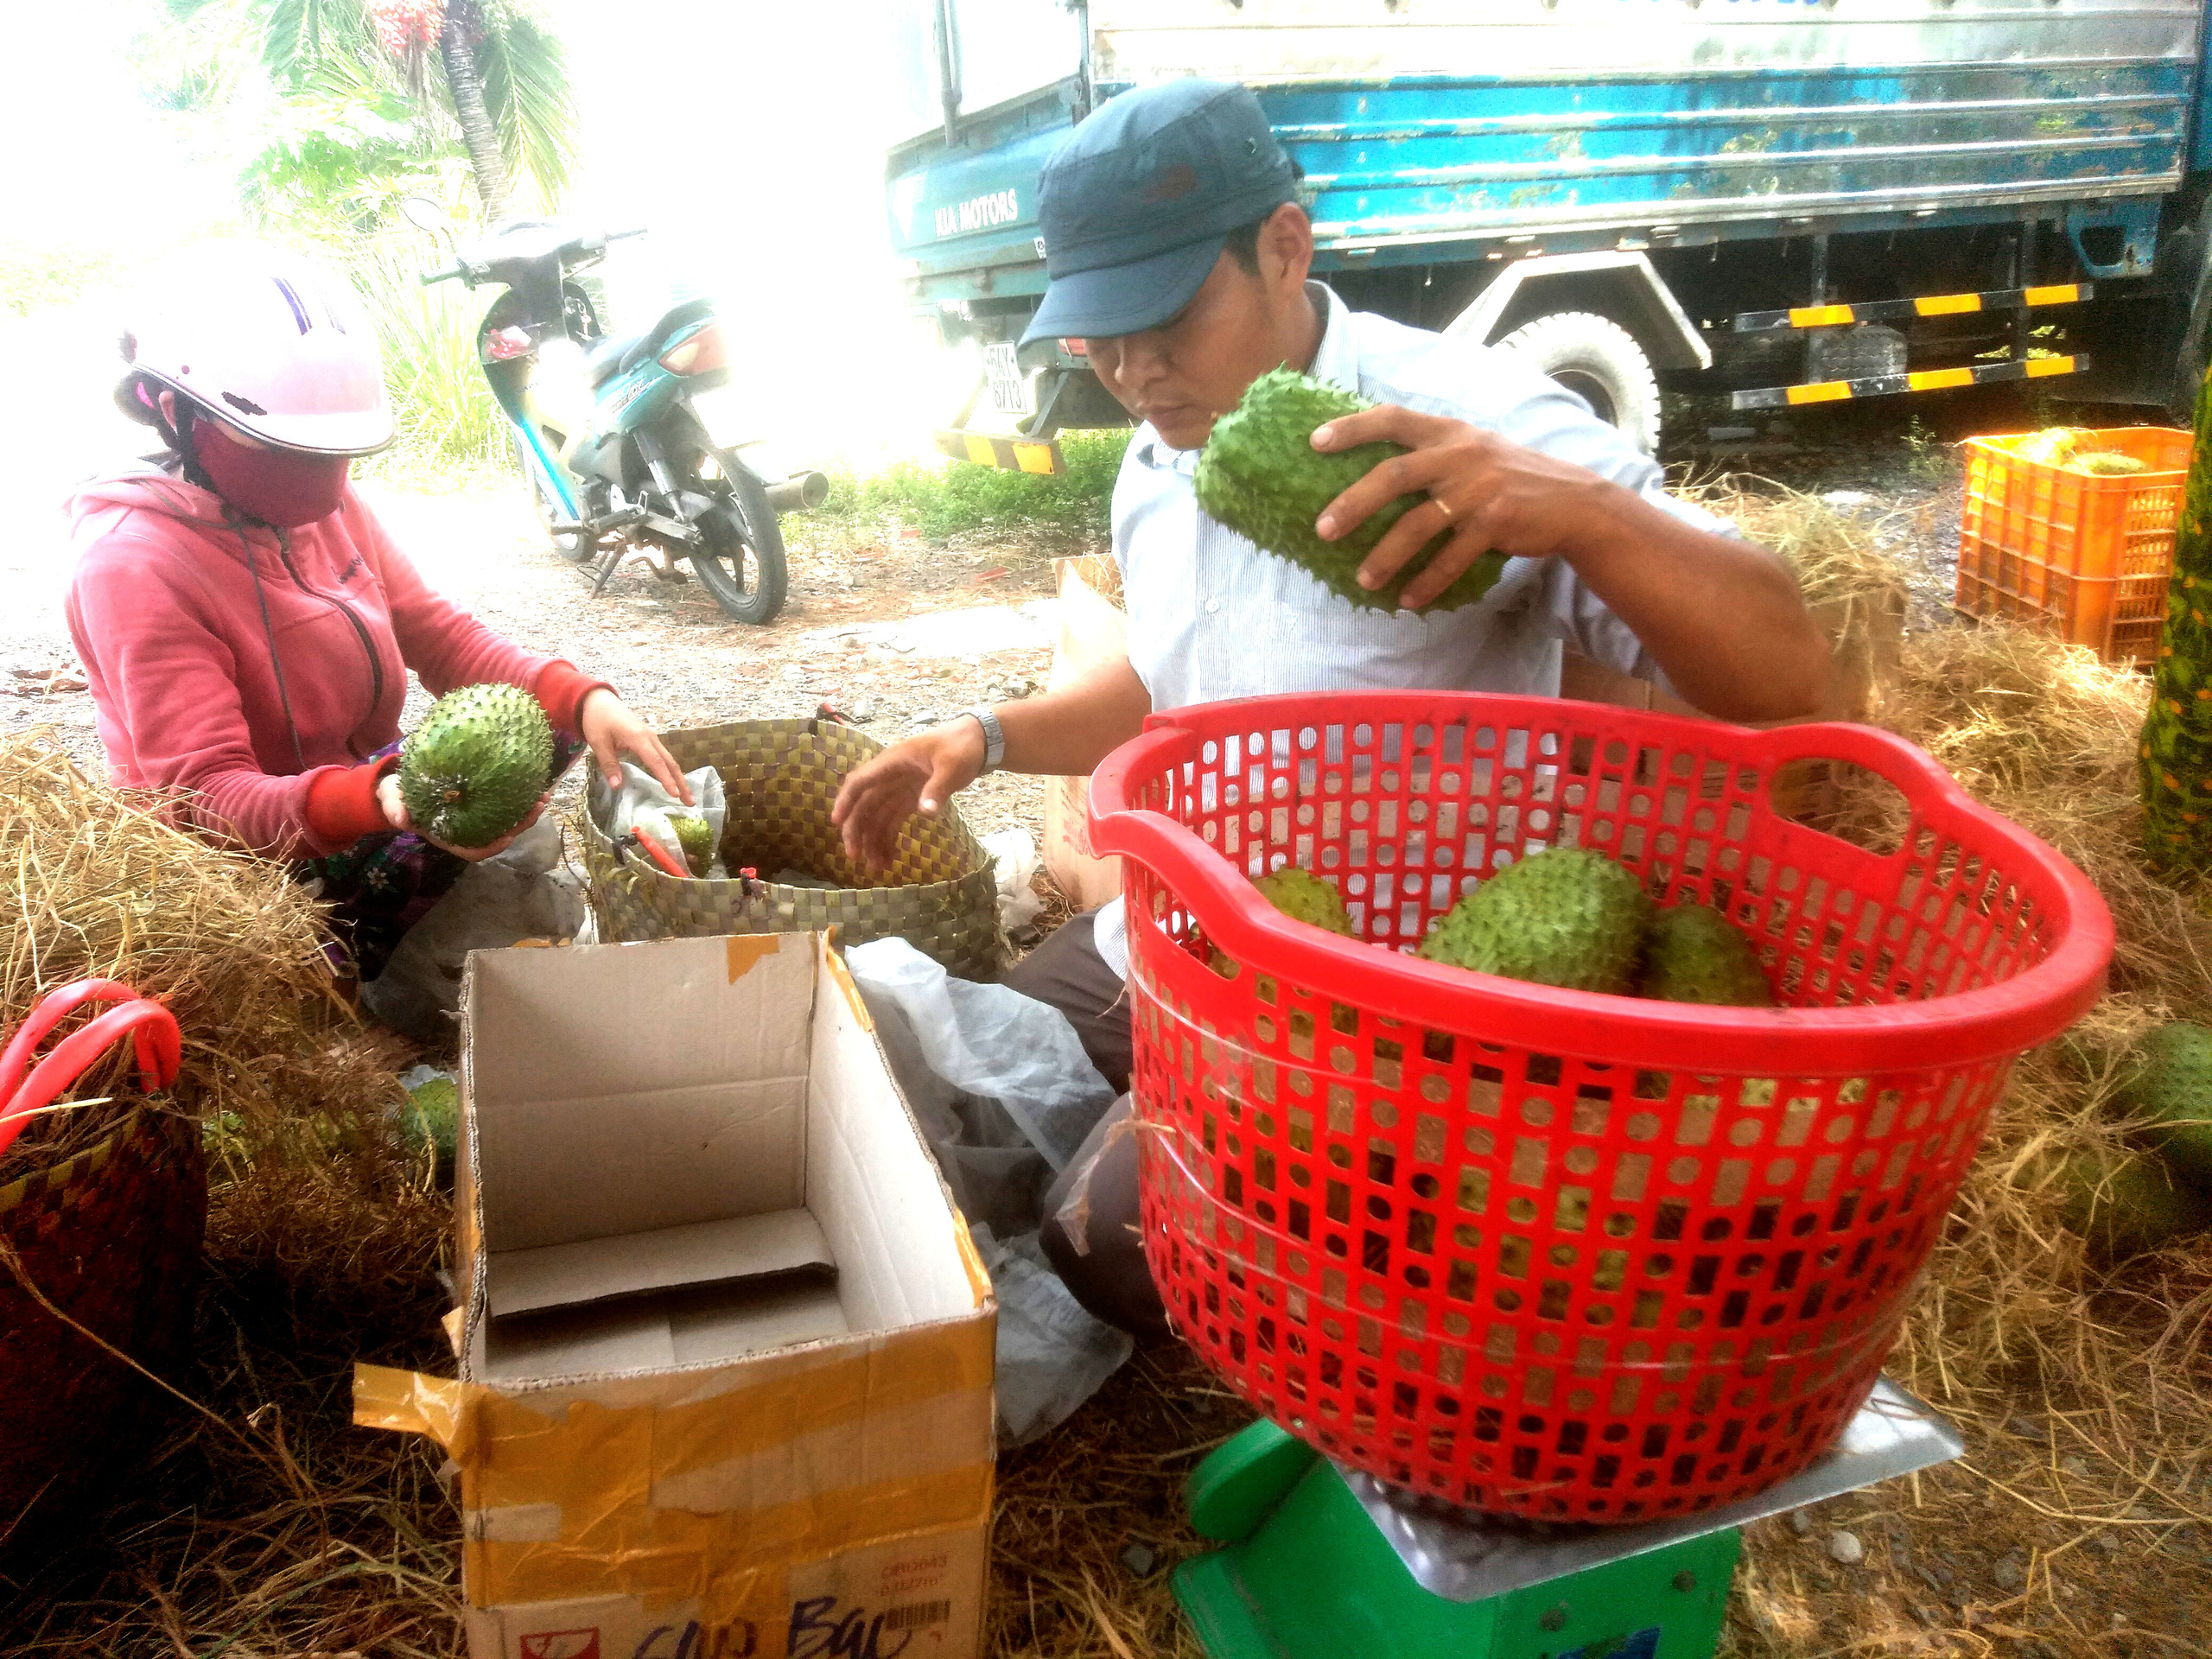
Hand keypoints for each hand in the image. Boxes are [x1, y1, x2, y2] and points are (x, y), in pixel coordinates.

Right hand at [377, 773, 549, 861]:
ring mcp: (475, 816)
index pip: (473, 850)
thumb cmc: (397, 797)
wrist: (398, 784)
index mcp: (448, 835)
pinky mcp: (480, 800)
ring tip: (543, 794)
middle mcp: (466, 829)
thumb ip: (396, 809)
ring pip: (506, 819)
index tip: (508, 837)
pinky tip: (530, 782)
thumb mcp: (392, 801)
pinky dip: (517, 796)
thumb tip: (402, 819)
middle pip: (498, 834)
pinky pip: (503, 802)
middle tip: (538, 806)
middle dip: (521, 825)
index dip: (492, 847)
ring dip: (526, 811)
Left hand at [577, 688, 691, 804]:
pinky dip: (671, 770)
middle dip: (681, 782)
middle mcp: (650, 737)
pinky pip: (664, 756)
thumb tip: (617, 786)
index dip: (666, 779)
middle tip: (690, 801)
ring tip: (686, 796)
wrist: (599, 700)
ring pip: (669, 759)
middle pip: (670, 762)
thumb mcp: (598, 742)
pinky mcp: (649, 738)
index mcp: (638, 738)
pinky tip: (673, 781)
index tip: (675, 794)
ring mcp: (651, 737)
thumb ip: (609, 764)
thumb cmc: (598, 720)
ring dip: (679, 777)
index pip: (656, 762)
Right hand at [829, 718, 987, 869]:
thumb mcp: (952, 766)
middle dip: (856, 830)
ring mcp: (900, 788)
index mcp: (893, 762)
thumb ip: (937, 789)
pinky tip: (889, 858)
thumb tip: (926, 813)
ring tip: (876, 867)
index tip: (836, 823)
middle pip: (864, 804)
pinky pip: (893, 820)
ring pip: (877, 816)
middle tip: (854, 856)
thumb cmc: (961, 747)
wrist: (978, 741)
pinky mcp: (911, 798)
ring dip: (873, 840)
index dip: (846, 801)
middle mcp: (890, 776)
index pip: (861, 781)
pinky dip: (889, 838)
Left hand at [1310, 405, 1626, 609]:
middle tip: (1322, 529)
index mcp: (1449, 431)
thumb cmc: (1508, 476)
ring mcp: (1478, 489)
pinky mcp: (1495, 523)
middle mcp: (1460, 454)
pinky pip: (1450, 558)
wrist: (1572, 500)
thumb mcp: (1473, 448)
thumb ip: (1432, 451)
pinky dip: (1426, 581)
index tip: (1313, 442)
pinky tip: (1407, 599)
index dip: (1352, 428)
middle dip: (1353, 503)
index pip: (1392, 419)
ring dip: (1385, 555)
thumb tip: (1372, 471)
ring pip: (1417, 524)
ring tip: (1363, 579)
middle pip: (1393, 475)